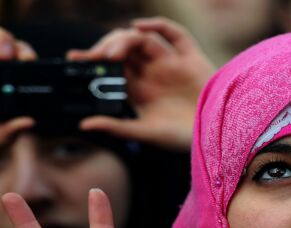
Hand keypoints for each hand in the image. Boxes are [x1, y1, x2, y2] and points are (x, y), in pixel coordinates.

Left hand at [68, 17, 214, 150]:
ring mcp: (171, 63)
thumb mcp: (145, 134)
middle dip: (105, 48)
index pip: (110, 67)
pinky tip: (140, 27)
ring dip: (123, 40)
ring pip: (142, 39)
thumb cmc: (182, 139)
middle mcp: (153, 72)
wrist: (216, 137)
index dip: (93, 60)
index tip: (74, 59)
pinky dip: (158, 25)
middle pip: (123, 49)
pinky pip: (175, 34)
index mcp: (139, 89)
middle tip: (92, 57)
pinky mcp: (191, 58)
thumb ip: (117, 127)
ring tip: (112, 54)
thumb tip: (83, 125)